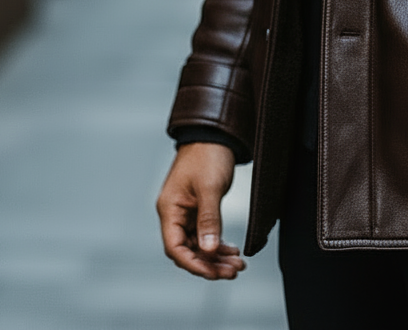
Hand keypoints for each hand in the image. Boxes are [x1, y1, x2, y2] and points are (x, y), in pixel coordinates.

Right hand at [157, 142, 245, 279]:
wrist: (215, 134)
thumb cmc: (207, 154)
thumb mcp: (209, 187)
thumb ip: (208, 219)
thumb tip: (209, 251)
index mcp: (170, 209)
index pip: (175, 248)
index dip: (193, 264)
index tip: (213, 273)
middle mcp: (175, 213)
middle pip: (188, 250)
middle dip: (210, 263)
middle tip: (233, 271)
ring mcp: (187, 211)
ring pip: (199, 244)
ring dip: (216, 256)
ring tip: (237, 265)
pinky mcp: (199, 208)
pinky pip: (206, 234)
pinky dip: (218, 244)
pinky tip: (232, 250)